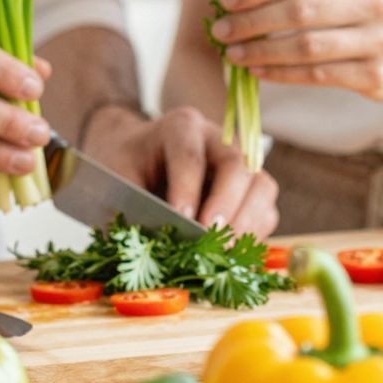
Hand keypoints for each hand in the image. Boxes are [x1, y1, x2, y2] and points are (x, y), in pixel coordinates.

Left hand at [81, 105, 280, 236]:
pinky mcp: (251, 191)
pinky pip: (265, 212)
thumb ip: (133, 206)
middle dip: (227, 203)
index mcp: (181, 127)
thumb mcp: (117, 178)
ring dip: (247, 223)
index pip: (190, 155)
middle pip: (238, 164)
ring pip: (261, 187)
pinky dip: (254, 235)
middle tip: (212, 237)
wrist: (139, 156)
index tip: (181, 219)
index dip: (187, 188)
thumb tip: (150, 247)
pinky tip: (233, 255)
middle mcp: (218, 139)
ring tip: (225, 252)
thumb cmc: (128, 165)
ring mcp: (240, 163)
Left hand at [214, 0, 382, 103]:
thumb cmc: (369, 17)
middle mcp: (374, 4)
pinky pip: (317, 75)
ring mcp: (378, 42)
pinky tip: (258, 71)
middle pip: (300, 11)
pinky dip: (282, 73)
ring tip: (232, 53)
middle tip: (219, 30)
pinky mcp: (376, 77)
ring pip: (306, 47)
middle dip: (252, 21)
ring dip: (262, 51)